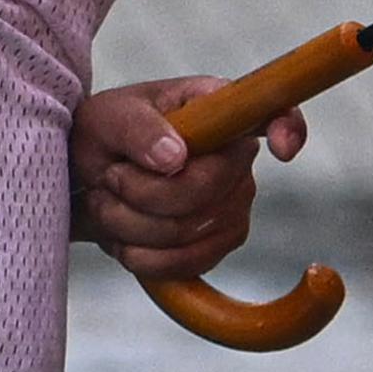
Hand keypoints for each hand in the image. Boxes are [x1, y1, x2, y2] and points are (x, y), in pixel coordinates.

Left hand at [71, 76, 306, 282]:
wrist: (84, 182)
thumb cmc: (103, 135)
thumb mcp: (107, 118)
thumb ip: (138, 129)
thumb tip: (175, 157)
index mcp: (218, 108)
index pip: (273, 111)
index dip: (288, 128)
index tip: (282, 149)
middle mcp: (237, 157)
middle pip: (206, 190)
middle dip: (141, 192)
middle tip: (109, 176)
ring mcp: (234, 202)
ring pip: (188, 232)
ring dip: (130, 224)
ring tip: (108, 201)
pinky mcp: (219, 242)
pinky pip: (186, 263)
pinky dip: (142, 256)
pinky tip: (123, 237)